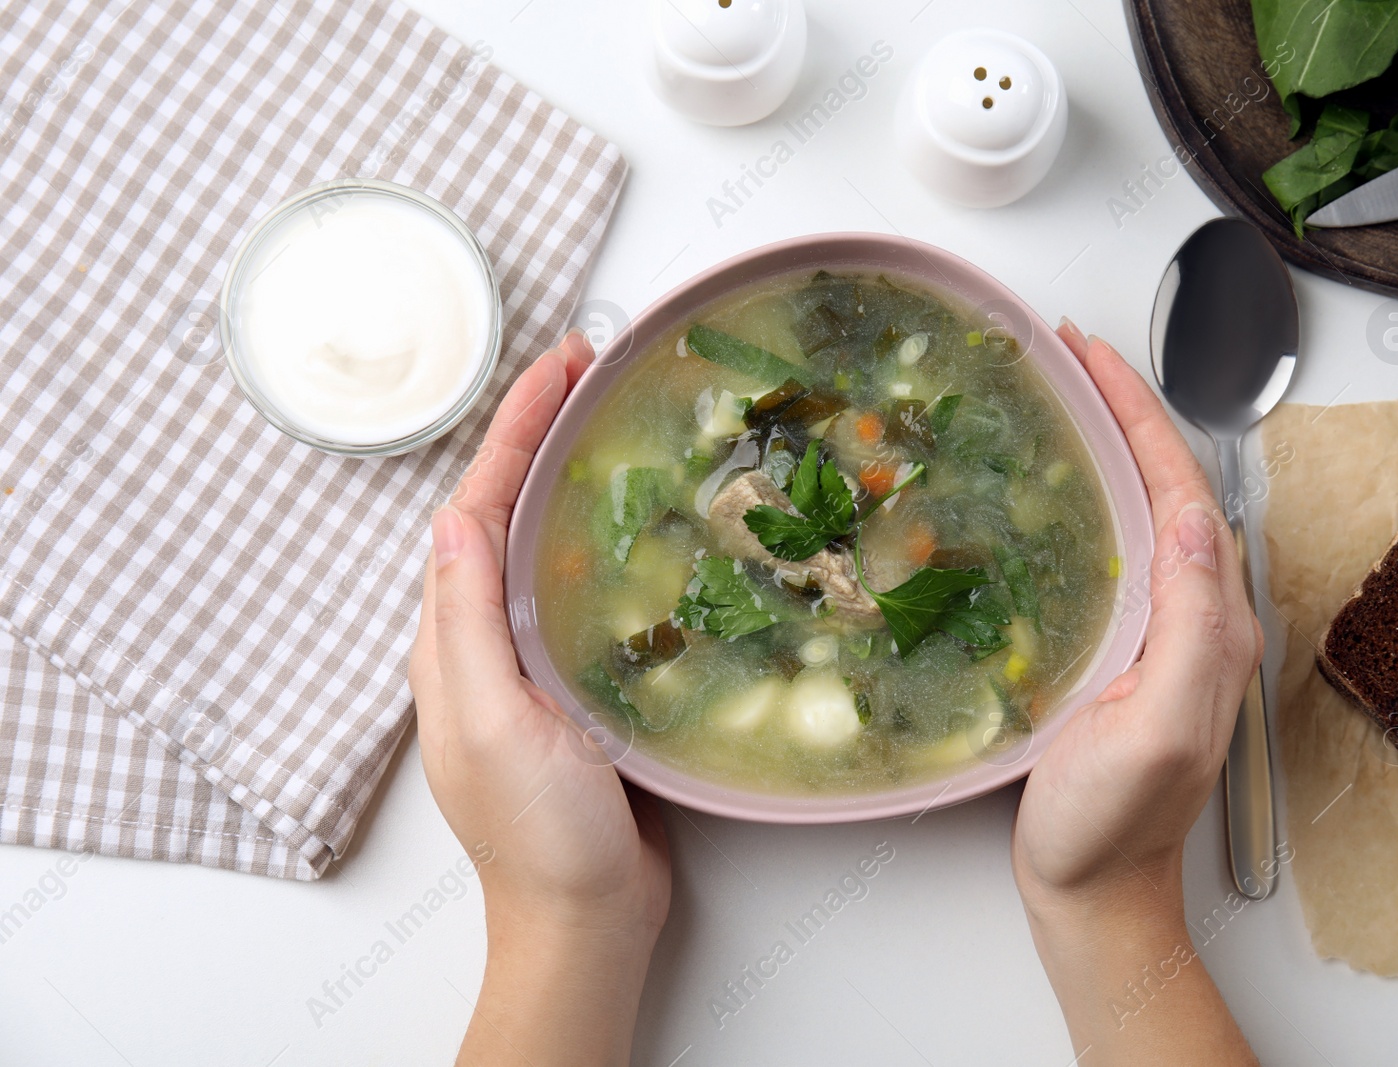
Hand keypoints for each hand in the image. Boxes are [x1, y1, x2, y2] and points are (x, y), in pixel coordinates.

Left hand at [409, 331, 669, 1065]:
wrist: (583, 917)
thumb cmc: (539, 834)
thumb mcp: (493, 723)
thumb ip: (467, 625)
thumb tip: (450, 521)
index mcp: (454, 640)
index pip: (474, 506)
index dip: (514, 428)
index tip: (560, 365)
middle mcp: (485, 639)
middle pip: (504, 508)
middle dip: (539, 430)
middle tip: (589, 365)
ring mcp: (531, 660)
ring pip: (542, 540)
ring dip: (568, 472)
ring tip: (611, 416)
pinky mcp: (578, 683)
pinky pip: (580, 585)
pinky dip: (602, 534)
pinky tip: (640, 521)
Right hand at [1011, 322, 1260, 1065]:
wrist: (1094, 889)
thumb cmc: (1113, 824)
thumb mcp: (1158, 731)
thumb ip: (1189, 632)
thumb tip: (1186, 525)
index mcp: (1210, 624)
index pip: (1181, 490)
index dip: (1140, 415)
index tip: (1093, 357)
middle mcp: (1196, 617)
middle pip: (1166, 484)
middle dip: (1126, 410)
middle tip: (1070, 356)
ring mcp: (1160, 632)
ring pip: (1142, 509)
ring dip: (1109, 446)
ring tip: (1063, 397)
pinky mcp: (1124, 648)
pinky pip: (1116, 549)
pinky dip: (1090, 498)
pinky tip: (1056, 490)